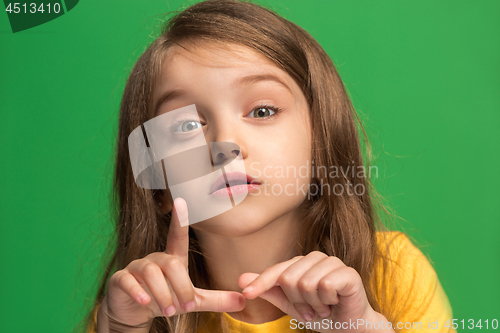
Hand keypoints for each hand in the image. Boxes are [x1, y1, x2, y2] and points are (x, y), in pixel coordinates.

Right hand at [101, 197, 245, 326]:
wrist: (133, 312)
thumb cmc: (166, 299)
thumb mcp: (193, 301)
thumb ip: (216, 300)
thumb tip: (244, 301)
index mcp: (173, 259)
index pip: (177, 236)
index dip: (179, 219)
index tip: (181, 201)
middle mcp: (154, 259)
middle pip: (172, 265)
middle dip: (181, 288)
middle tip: (184, 308)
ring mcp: (136, 267)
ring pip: (152, 274)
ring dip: (163, 295)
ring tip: (169, 312)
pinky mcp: (120, 279)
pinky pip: (128, 281)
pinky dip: (138, 292)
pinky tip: (145, 302)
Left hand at [238, 251, 391, 332]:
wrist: (348, 327)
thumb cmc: (320, 314)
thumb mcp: (290, 304)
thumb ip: (269, 290)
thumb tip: (242, 278)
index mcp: (300, 263)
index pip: (276, 271)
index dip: (261, 283)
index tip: (246, 294)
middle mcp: (315, 258)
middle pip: (290, 279)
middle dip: (298, 303)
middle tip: (310, 310)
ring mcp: (332, 262)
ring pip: (306, 283)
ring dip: (314, 305)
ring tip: (323, 307)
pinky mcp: (348, 272)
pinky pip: (325, 286)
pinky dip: (327, 301)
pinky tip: (334, 303)